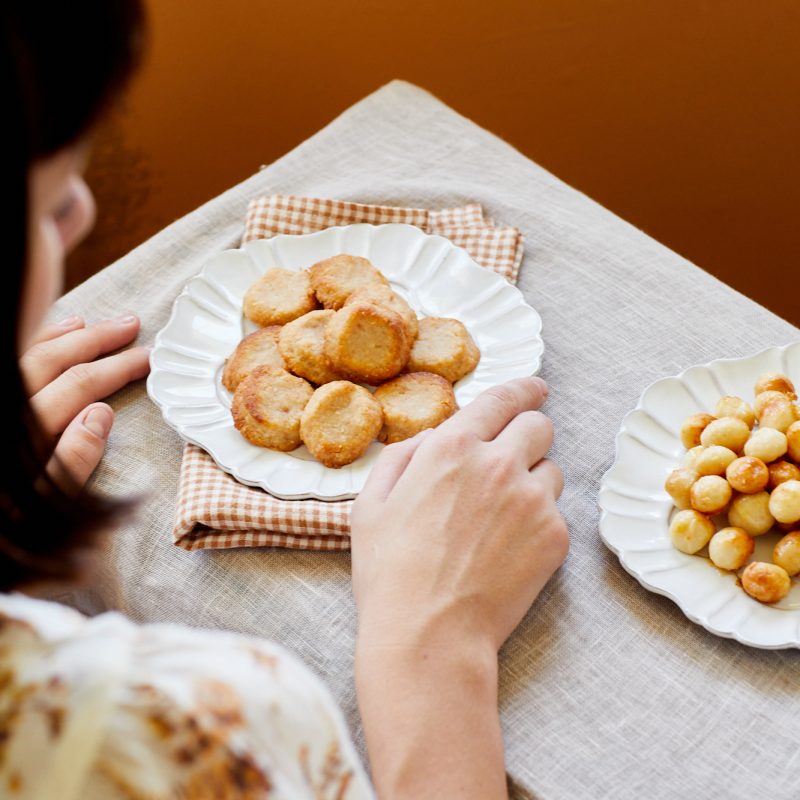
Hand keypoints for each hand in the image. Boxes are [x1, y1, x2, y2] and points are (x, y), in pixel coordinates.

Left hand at [19, 314, 149, 490]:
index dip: (117, 369)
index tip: (148, 359)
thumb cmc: (7, 529)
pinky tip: (49, 338)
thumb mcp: (43, 503)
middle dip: (98, 341)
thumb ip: (72, 460)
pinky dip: (33, 344)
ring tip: (95, 325)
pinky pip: (11, 359)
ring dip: (65, 336)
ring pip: (28, 352)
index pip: (80, 385)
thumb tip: (101, 414)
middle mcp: (7, 404)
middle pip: (56, 360)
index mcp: (25, 430)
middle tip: (132, 326)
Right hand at [351, 376, 566, 798]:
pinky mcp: (555, 537)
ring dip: (534, 479)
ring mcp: (533, 500)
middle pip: (540, 425)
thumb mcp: (371, 502)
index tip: (535, 388)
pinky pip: (557, 512)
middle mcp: (499, 463)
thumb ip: (404, 455)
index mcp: (452, 447)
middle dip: (529, 432)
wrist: (428, 635)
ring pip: (552, 469)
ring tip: (502, 516)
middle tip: (514, 455)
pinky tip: (509, 548)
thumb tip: (434, 437)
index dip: (523, 389)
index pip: (503, 398)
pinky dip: (539, 520)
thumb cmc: (390, 572)